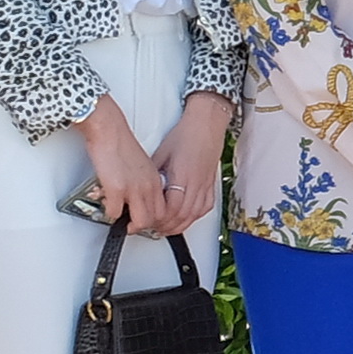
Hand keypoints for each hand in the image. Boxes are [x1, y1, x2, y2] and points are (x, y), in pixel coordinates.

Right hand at [79, 102, 169, 232]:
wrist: (110, 131)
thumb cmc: (122, 144)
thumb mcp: (143, 164)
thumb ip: (145, 180)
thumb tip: (140, 195)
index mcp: (155, 179)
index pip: (165, 208)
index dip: (157, 219)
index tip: (148, 221)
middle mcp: (148, 186)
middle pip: (156, 218)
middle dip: (144, 226)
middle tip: (133, 226)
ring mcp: (134, 189)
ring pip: (141, 221)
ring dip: (130, 225)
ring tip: (122, 222)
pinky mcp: (116, 189)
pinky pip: (115, 213)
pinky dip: (110, 214)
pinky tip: (107, 208)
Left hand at [157, 99, 228, 238]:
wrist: (206, 124)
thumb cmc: (186, 134)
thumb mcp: (161, 153)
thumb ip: (153, 173)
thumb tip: (141, 187)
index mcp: (181, 175)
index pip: (171, 207)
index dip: (158, 218)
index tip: (146, 220)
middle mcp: (195, 182)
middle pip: (181, 215)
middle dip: (166, 226)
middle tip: (153, 229)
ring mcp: (205, 185)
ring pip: (194, 215)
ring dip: (179, 225)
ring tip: (166, 229)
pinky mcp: (210, 184)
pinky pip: (205, 208)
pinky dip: (194, 217)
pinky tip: (186, 219)